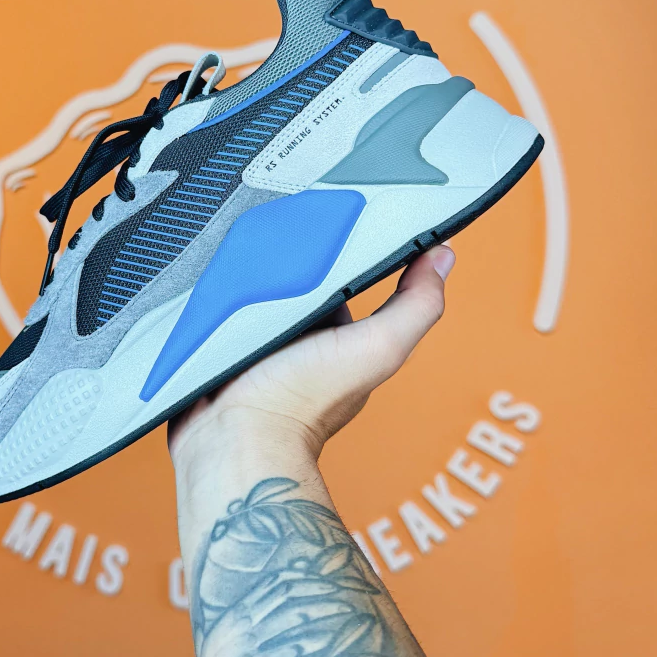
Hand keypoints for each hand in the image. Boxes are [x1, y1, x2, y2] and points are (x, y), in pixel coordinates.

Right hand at [167, 245, 454, 466]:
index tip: (328, 220)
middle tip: (275, 230)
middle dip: (284, 259)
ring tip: (239, 245)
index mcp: (338, 340)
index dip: (337, 254)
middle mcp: (299, 342)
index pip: (341, 283)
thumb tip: (444, 255)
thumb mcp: (377, 348)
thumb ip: (415, 306)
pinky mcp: (218, 346)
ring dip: (245, 272)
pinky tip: (211, 273)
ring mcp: (256, 345)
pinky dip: (214, 292)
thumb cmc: (303, 402)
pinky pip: (217, 307)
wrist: (234, 437)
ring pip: (253, 292)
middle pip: (293, 282)